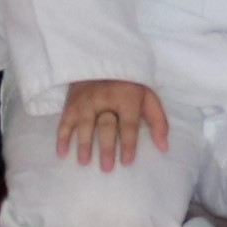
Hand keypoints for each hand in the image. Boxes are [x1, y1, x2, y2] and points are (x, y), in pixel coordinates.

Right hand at [57, 78, 173, 174]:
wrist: (103, 59)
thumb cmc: (129, 85)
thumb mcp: (148, 97)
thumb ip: (157, 121)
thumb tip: (164, 147)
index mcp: (127, 97)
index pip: (128, 123)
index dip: (128, 143)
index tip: (127, 161)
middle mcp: (105, 98)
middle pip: (106, 125)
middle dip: (106, 147)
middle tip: (107, 168)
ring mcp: (86, 100)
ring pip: (84, 123)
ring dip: (84, 143)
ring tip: (84, 161)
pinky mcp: (72, 102)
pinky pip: (65, 120)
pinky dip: (62, 136)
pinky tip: (62, 152)